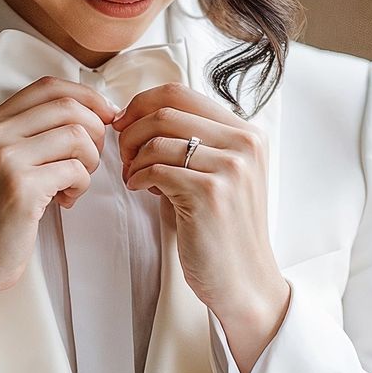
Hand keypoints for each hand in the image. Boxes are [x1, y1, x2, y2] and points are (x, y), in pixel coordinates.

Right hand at [0, 77, 117, 304]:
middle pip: (67, 106)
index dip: (85, 96)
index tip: (105, 114)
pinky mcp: (21, 188)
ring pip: (77, 136)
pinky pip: (75, 170)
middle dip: (94, 130)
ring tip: (74, 183)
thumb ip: (27, 136)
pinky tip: (65, 201)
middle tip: (89, 159)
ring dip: (89, 161)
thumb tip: (86, 113)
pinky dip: (81, 185)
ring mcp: (5, 160)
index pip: (46, 87)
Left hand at [112, 81, 286, 321]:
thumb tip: (142, 114)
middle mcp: (244, 144)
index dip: (141, 104)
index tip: (124, 124)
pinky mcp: (211, 193)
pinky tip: (141, 190)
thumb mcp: (221, 174)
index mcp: (246, 133)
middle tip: (125, 157)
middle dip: (132, 131)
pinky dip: (138, 177)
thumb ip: (195, 141)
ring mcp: (231, 168)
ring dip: (133, 158)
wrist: (244, 280)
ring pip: (157, 139)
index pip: (180, 92)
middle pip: (165, 110)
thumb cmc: (223, 229)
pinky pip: (156, 168)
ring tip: (134, 178)